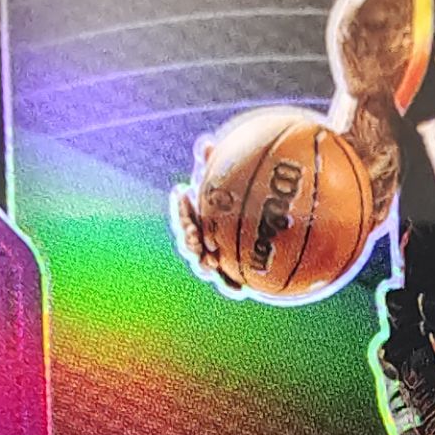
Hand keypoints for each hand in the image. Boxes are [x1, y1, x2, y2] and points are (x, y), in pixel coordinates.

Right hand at [171, 136, 242, 291]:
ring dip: (206, 267)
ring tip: (210, 265)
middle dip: (189, 240)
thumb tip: (205, 143)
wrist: (252, 224)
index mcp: (197, 218)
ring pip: (205, 266)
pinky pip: (231, 283)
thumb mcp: (224, 179)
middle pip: (189, 242)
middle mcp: (200, 240)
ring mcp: (213, 259)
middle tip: (194, 236)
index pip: (184, 212)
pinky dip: (234, 287)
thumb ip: (213, 162)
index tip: (181, 191)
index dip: (181, 204)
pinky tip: (243, 291)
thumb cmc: (234, 197)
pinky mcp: (230, 276)